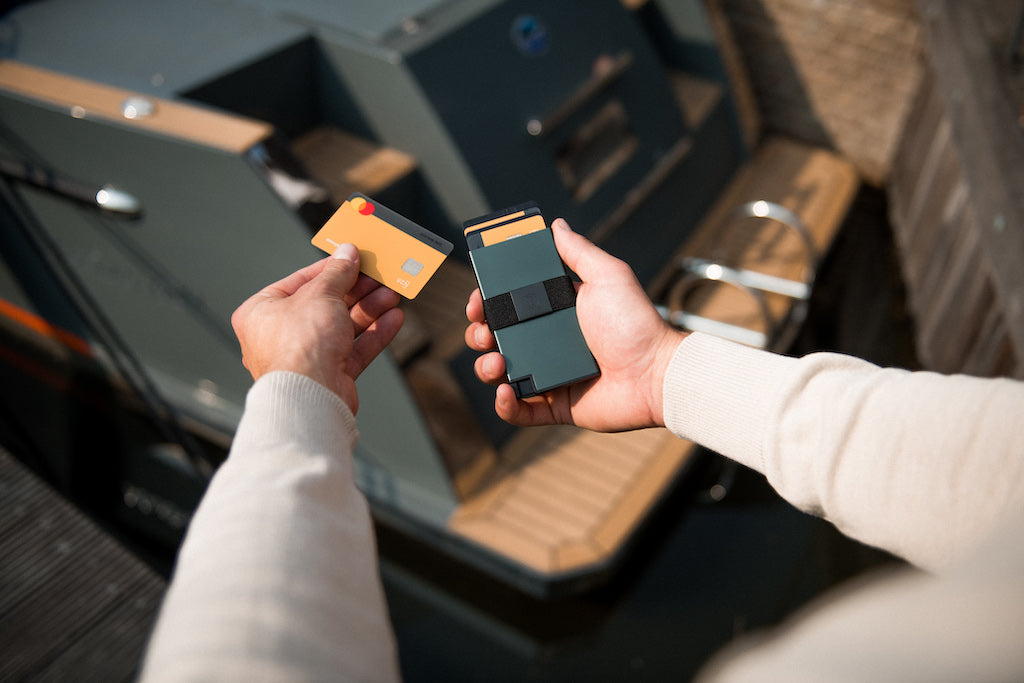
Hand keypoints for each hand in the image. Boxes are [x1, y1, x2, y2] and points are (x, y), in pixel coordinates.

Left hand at [232, 244, 403, 412]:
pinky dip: (374, 334)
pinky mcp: (328, 375)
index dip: (330, 269)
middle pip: (325, 304)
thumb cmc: (299, 347)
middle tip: (378, 277)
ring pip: (342, 326)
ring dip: (370, 310)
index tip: (353, 259)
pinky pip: (353, 349)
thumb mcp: (321, 295)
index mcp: (262, 312)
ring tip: (392, 295)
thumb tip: (347, 253)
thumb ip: (337, 273)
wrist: (309, 398)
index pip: (300, 282)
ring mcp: (305, 357)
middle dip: (356, 291)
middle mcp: (280, 335)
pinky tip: (393, 319)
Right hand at [465, 218, 686, 431]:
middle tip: (484, 333)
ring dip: (486, 368)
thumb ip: (579, 251)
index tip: (478, 300)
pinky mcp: (556, 407)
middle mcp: (548, 343)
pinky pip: (519, 411)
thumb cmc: (636, 324)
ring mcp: (550, 376)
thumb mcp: (607, 276)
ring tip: (497, 363)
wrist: (656, 372)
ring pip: (500, 375)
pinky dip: (505, 405)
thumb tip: (556, 225)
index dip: (487, 303)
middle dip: (480, 335)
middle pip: (497, 339)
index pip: (509, 306)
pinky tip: (505, 392)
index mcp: (555, 313)